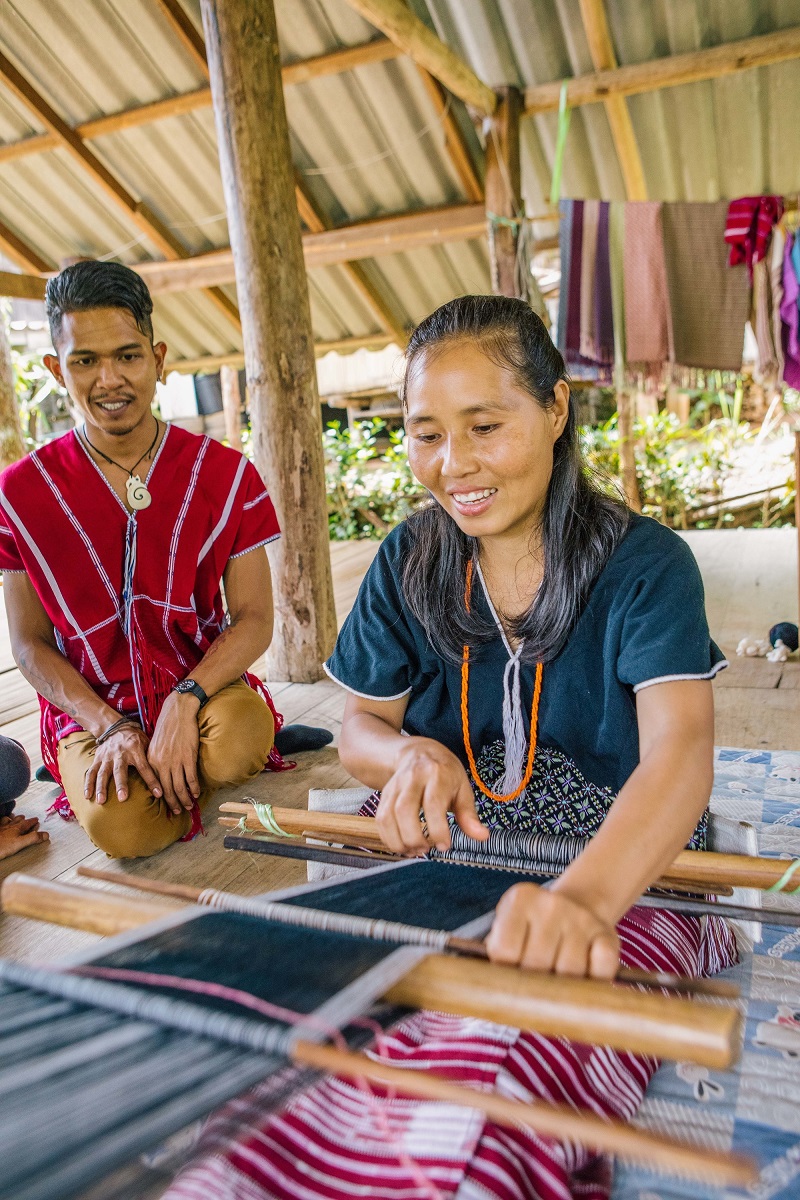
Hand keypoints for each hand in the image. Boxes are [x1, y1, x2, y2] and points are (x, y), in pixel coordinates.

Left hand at [0, 813, 48, 858]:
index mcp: (17, 828)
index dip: (33, 822)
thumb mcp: (20, 844)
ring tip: (14, 817)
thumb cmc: (1, 846)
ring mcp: (0, 828)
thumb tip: (45, 835)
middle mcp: (9, 826)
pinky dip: (2, 822)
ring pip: (8, 820)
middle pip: (18, 820)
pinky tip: (1, 823)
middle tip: (27, 818)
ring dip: (12, 819)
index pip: (28, 823)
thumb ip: (33, 838)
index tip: (37, 820)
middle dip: (24, 819)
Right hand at [85, 724, 160, 805]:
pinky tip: (87, 796)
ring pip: (102, 773)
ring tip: (101, 801)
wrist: (116, 727)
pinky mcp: (97, 759)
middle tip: (123, 798)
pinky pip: (91, 772)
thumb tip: (169, 774)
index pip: (145, 767)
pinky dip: (88, 784)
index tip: (159, 794)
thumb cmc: (136, 739)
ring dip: (101, 787)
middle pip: (120, 770)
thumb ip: (154, 757)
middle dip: (121, 784)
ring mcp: (106, 757)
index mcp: (135, 749)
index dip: (152, 780)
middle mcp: (120, 753)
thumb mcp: (147, 742)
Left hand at [146, 692, 200, 814]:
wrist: (178, 710)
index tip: (167, 806)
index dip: (162, 798)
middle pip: (167, 790)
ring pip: (179, 787)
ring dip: (185, 799)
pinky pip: (191, 778)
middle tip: (179, 812)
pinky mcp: (188, 756)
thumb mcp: (155, 744)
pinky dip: (194, 788)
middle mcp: (161, 763)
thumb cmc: (168, 725)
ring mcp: (175, 760)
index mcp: (151, 760)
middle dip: (173, 803)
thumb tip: (161, 773)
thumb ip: (156, 759)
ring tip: (189, 806)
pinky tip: (197, 793)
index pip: (156, 785)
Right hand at [377, 737, 487, 853]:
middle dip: (414, 837)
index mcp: (437, 773)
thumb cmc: (444, 772)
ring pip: (388, 816)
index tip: (445, 845)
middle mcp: (412, 777)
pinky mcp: (384, 794)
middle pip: (404, 810)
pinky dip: (388, 837)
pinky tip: (402, 845)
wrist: (418, 752)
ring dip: (399, 840)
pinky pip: (380, 819)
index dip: (437, 829)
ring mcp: (395, 785)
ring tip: (414, 850)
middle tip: (426, 849)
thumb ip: (469, 814)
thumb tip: (482, 836)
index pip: (433, 804)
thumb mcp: (462, 787)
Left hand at [485, 881, 619, 978]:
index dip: (504, 973)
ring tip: (557, 983)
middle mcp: (552, 904)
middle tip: (534, 987)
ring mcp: (582, 919)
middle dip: (533, 985)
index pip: (504, 951)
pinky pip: (601, 970)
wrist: (576, 907)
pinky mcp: (608, 936)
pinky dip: (594, 981)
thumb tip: (490, 993)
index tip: (509, 976)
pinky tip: (584, 977)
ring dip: (562, 989)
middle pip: (536, 965)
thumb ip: (497, 954)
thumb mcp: (508, 929)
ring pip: (569, 973)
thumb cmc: (533, 929)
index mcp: (521, 899)